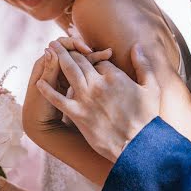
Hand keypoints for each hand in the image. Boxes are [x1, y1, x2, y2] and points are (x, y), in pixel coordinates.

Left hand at [36, 42, 160, 161]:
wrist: (138, 146)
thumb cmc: (147, 118)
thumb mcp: (151, 87)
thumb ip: (143, 64)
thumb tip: (137, 46)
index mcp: (114, 76)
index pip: (98, 60)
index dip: (94, 59)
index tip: (91, 60)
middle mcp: (98, 84)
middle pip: (80, 60)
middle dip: (69, 51)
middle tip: (58, 43)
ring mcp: (86, 98)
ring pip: (67, 71)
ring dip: (56, 58)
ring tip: (49, 49)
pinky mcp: (77, 114)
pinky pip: (57, 98)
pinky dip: (47, 89)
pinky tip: (39, 82)